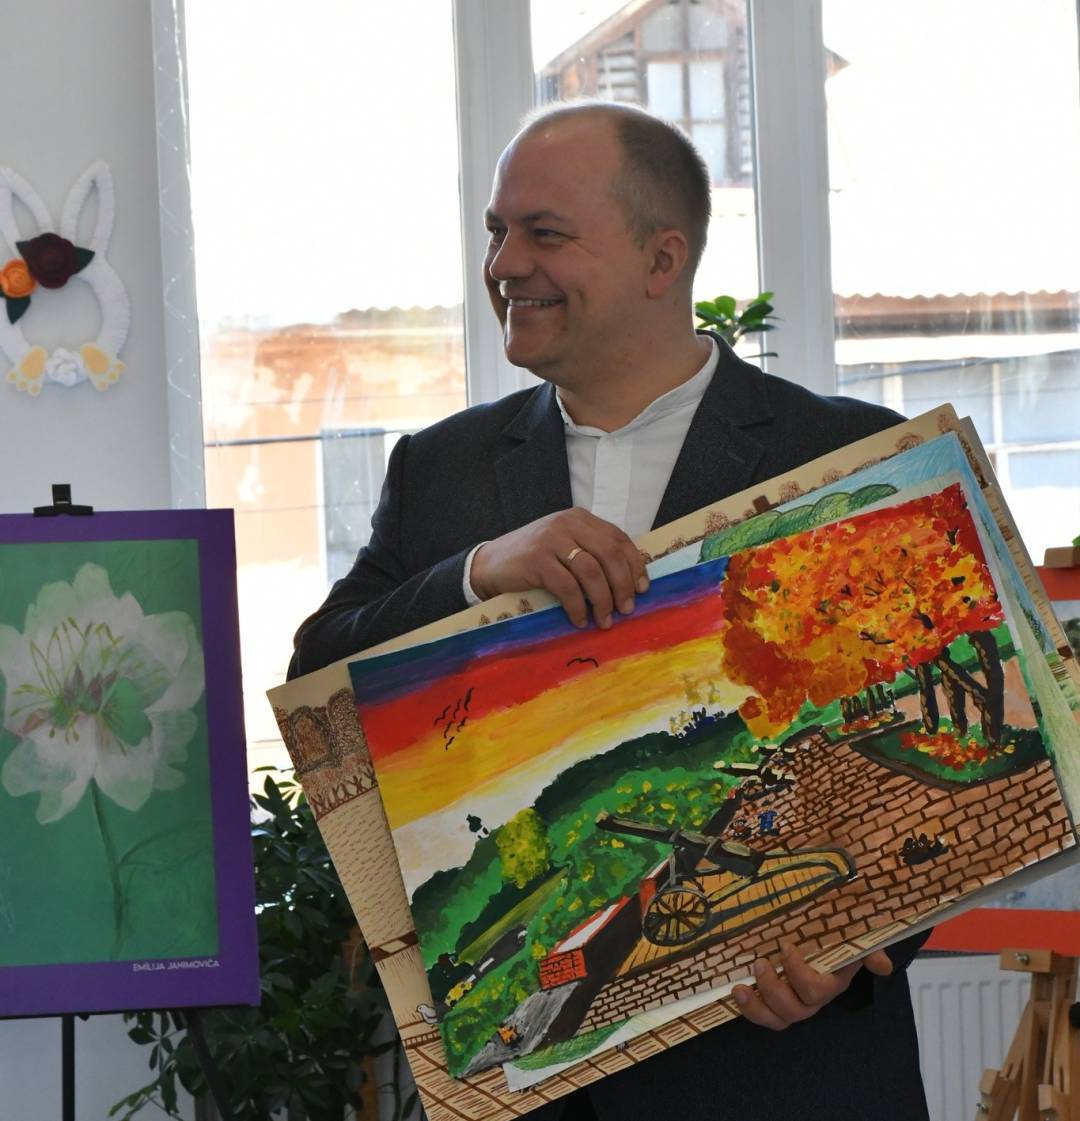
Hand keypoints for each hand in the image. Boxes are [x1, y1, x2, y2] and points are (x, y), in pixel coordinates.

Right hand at [470, 508, 648, 628]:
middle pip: (610, 554)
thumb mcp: (565, 547)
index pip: (618, 538)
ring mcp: (551, 540)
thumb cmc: (533, 560)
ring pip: (591, 571)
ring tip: (605, 620)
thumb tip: (629, 581)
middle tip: (627, 609)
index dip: (635, 565)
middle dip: (623, 585)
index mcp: (579, 519)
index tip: (642, 589)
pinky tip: (579, 619)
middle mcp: (567, 524)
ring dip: (603, 600)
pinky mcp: (536, 560)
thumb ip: (591, 553)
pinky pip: (568, 587)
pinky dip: (578, 607)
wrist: (489, 565)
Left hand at [732, 942, 892, 1030]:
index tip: (784, 946)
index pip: (816, 989)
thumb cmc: (833, 939)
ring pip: (777, 1019)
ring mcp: (791, 1004)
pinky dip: (747, 1009)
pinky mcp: (772, 1004)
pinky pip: (762, 1017)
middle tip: (760, 963)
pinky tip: (736, 993)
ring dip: (756, 1007)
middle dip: (774, 990)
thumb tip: (882, 965)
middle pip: (794, 1009)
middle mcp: (811, 1000)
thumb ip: (868, 950)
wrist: (820, 940)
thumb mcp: (851, 940)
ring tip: (740, 988)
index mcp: (830, 983)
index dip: (798, 974)